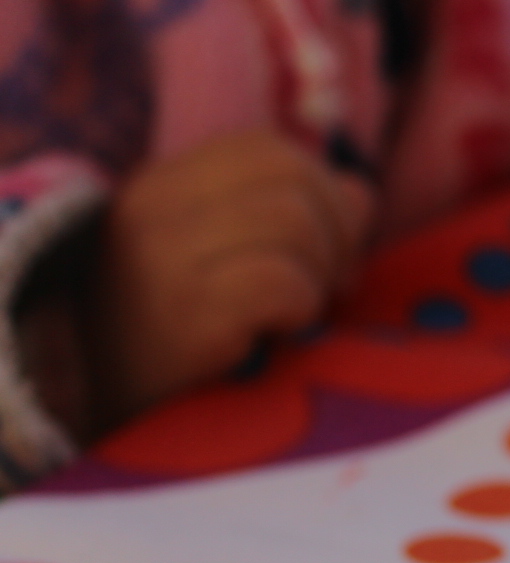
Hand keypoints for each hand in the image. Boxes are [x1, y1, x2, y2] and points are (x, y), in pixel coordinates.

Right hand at [85, 128, 374, 430]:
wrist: (97, 414)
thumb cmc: (170, 341)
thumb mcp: (219, 260)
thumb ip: (287, 214)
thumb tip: (359, 192)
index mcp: (158, 187)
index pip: (265, 149)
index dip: (318, 190)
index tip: (324, 249)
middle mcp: (152, 209)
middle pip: (291, 176)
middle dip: (336, 232)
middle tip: (330, 287)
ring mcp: (162, 258)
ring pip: (293, 221)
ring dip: (318, 274)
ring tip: (295, 313)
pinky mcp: (184, 313)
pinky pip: (281, 281)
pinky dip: (302, 306)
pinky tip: (279, 332)